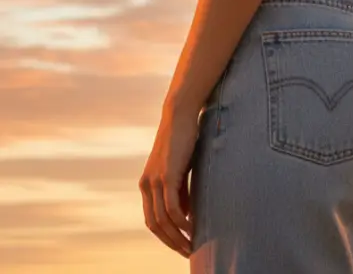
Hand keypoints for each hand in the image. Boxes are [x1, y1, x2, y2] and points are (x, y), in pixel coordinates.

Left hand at [139, 101, 199, 257]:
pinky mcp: (166, 175)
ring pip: (163, 220)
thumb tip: (186, 217)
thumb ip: (180, 192)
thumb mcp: (179, 170)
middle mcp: (146, 185)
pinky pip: (172, 207)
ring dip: (177, 236)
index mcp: (146, 184)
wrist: (180, 114)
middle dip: (171, 242)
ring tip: (192, 244)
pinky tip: (192, 227)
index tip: (180, 245)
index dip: (165, 236)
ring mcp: (155, 180)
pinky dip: (181, 222)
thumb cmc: (182, 140)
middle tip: (187, 252)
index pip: (152, 220)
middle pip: (155, 225)